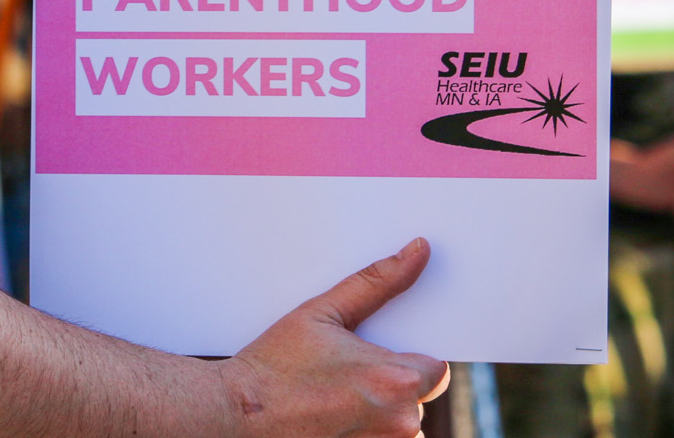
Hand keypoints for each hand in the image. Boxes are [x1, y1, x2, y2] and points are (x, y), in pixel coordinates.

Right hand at [221, 239, 449, 437]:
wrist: (237, 414)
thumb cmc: (275, 366)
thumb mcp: (323, 313)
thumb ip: (377, 282)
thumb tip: (418, 252)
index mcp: (394, 380)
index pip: (436, 369)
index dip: (408, 360)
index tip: (376, 358)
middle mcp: (398, 424)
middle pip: (416, 399)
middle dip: (390, 387)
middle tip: (346, 378)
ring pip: (400, 427)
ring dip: (379, 415)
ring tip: (334, 401)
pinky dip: (365, 432)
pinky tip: (332, 419)